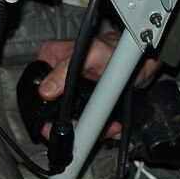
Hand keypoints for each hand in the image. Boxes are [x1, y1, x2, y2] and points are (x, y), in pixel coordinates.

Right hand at [35, 34, 160, 140]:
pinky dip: (101, 127)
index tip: (62, 126)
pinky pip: (89, 120)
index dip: (48, 114)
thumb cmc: (116, 48)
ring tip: (108, 127)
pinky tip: (111, 126)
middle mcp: (60, 75)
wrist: (140, 60)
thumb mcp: (89, 55)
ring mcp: (74, 89)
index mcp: (52, 59)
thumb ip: (65, 70)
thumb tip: (46, 91)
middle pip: (56, 112)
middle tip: (89, 129)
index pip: (39, 91)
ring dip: (91, 130)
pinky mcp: (89, 100)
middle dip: (74, 126)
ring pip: (75, 120)